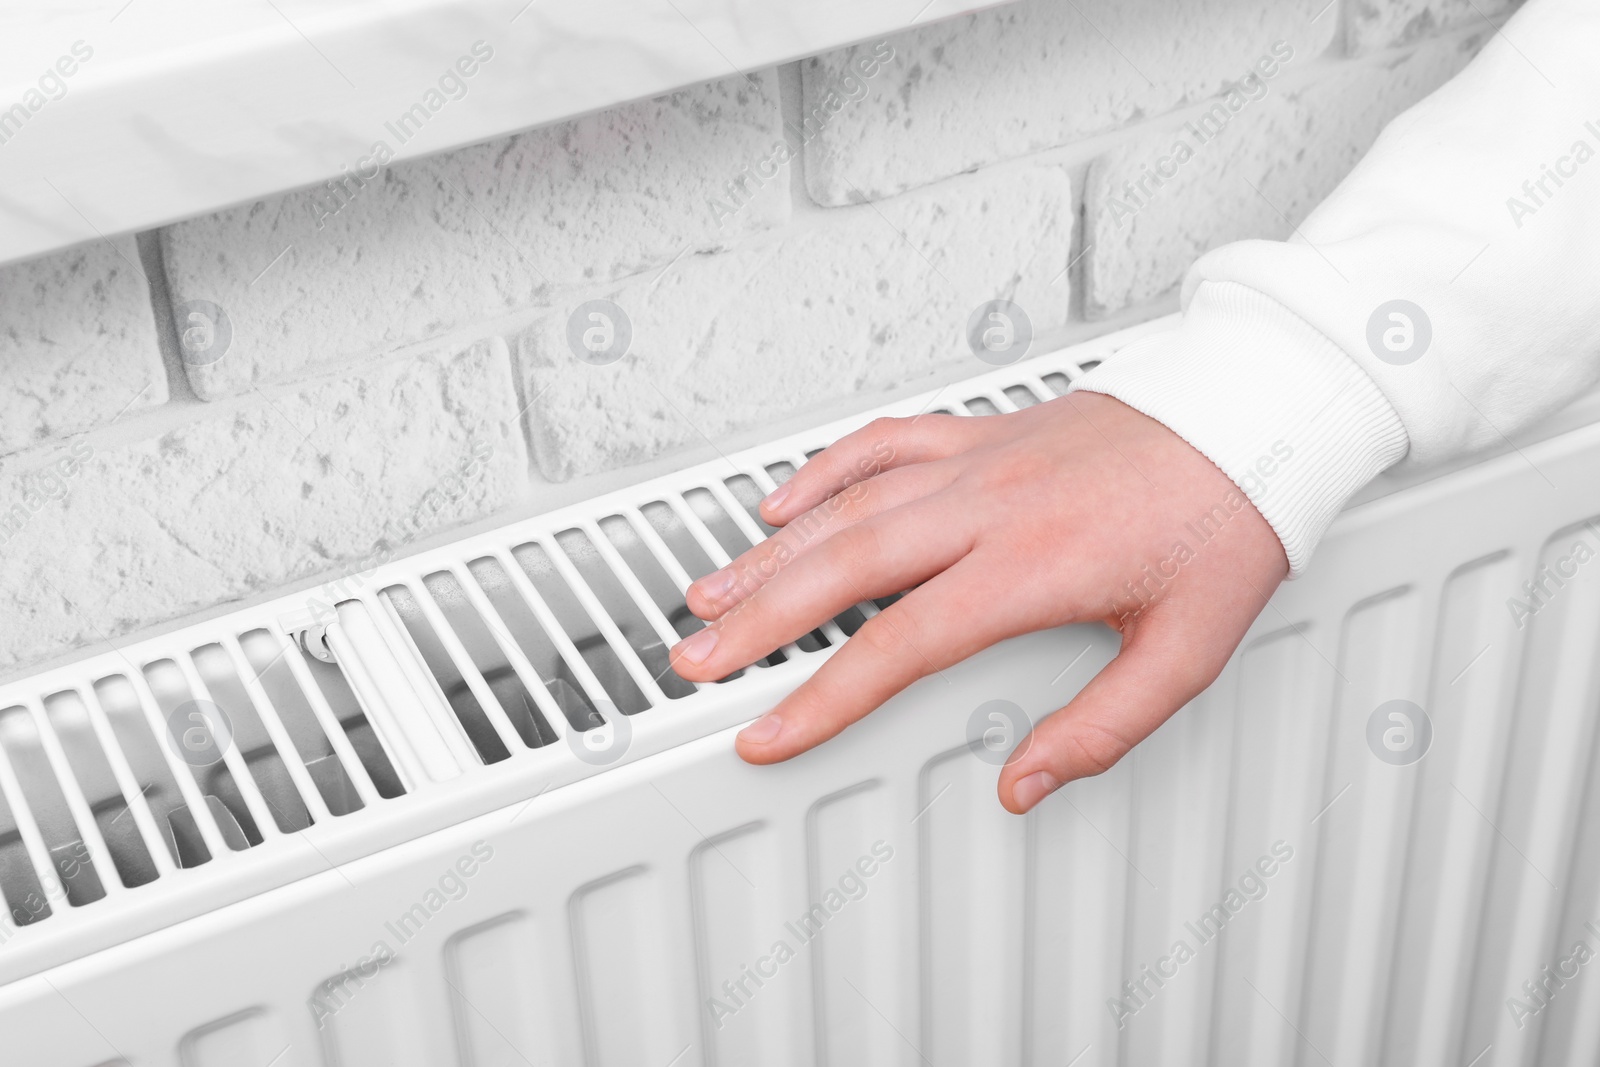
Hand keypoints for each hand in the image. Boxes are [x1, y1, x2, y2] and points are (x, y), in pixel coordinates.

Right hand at [668, 392, 1287, 812]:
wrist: (1252, 413)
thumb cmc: (1225, 523)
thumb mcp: (1188, 649)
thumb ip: (1103, 727)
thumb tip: (1026, 783)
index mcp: (1031, 565)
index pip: (898, 643)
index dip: (821, 697)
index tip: (766, 732)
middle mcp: (987, 506)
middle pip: (841, 567)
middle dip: (756, 621)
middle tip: (696, 659)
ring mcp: (977, 460)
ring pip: (845, 506)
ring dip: (767, 554)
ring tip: (708, 595)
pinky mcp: (982, 432)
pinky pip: (881, 443)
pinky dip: (823, 471)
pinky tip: (783, 501)